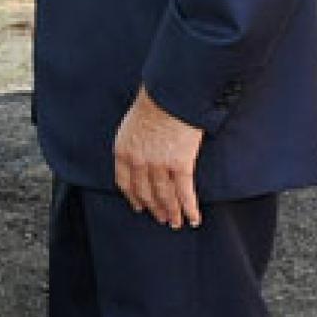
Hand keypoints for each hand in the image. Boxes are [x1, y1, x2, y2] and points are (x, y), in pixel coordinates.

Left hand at [113, 86, 203, 228]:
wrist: (170, 93)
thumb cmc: (154, 100)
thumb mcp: (133, 122)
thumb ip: (135, 142)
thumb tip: (142, 152)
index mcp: (123, 151)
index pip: (126, 183)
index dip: (133, 198)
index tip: (139, 207)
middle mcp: (138, 162)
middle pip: (146, 193)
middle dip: (154, 208)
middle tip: (162, 219)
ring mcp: (159, 166)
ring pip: (165, 197)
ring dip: (172, 213)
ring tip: (176, 223)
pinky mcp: (180, 165)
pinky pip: (184, 193)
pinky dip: (189, 208)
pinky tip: (193, 218)